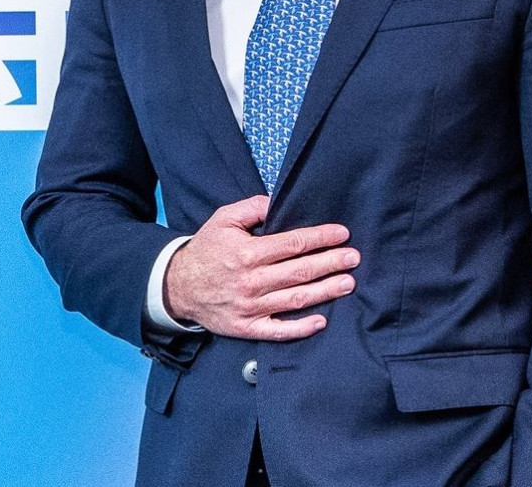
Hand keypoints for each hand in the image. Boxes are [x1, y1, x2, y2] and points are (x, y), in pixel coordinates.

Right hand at [162, 194, 358, 339]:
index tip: (342, 233)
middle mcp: (251, 281)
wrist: (178, 286)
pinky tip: (321, 320)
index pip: (292, 244)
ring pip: (296, 299)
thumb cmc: (205, 250)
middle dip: (331, 263)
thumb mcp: (223, 219)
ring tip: (348, 283)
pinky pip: (279, 331)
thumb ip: (252, 207)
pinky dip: (301, 328)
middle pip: (300, 271)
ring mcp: (250, 307)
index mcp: (246, 253)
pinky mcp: (247, 327)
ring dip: (326, 291)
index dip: (320, 238)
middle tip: (354, 257)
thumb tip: (279, 201)